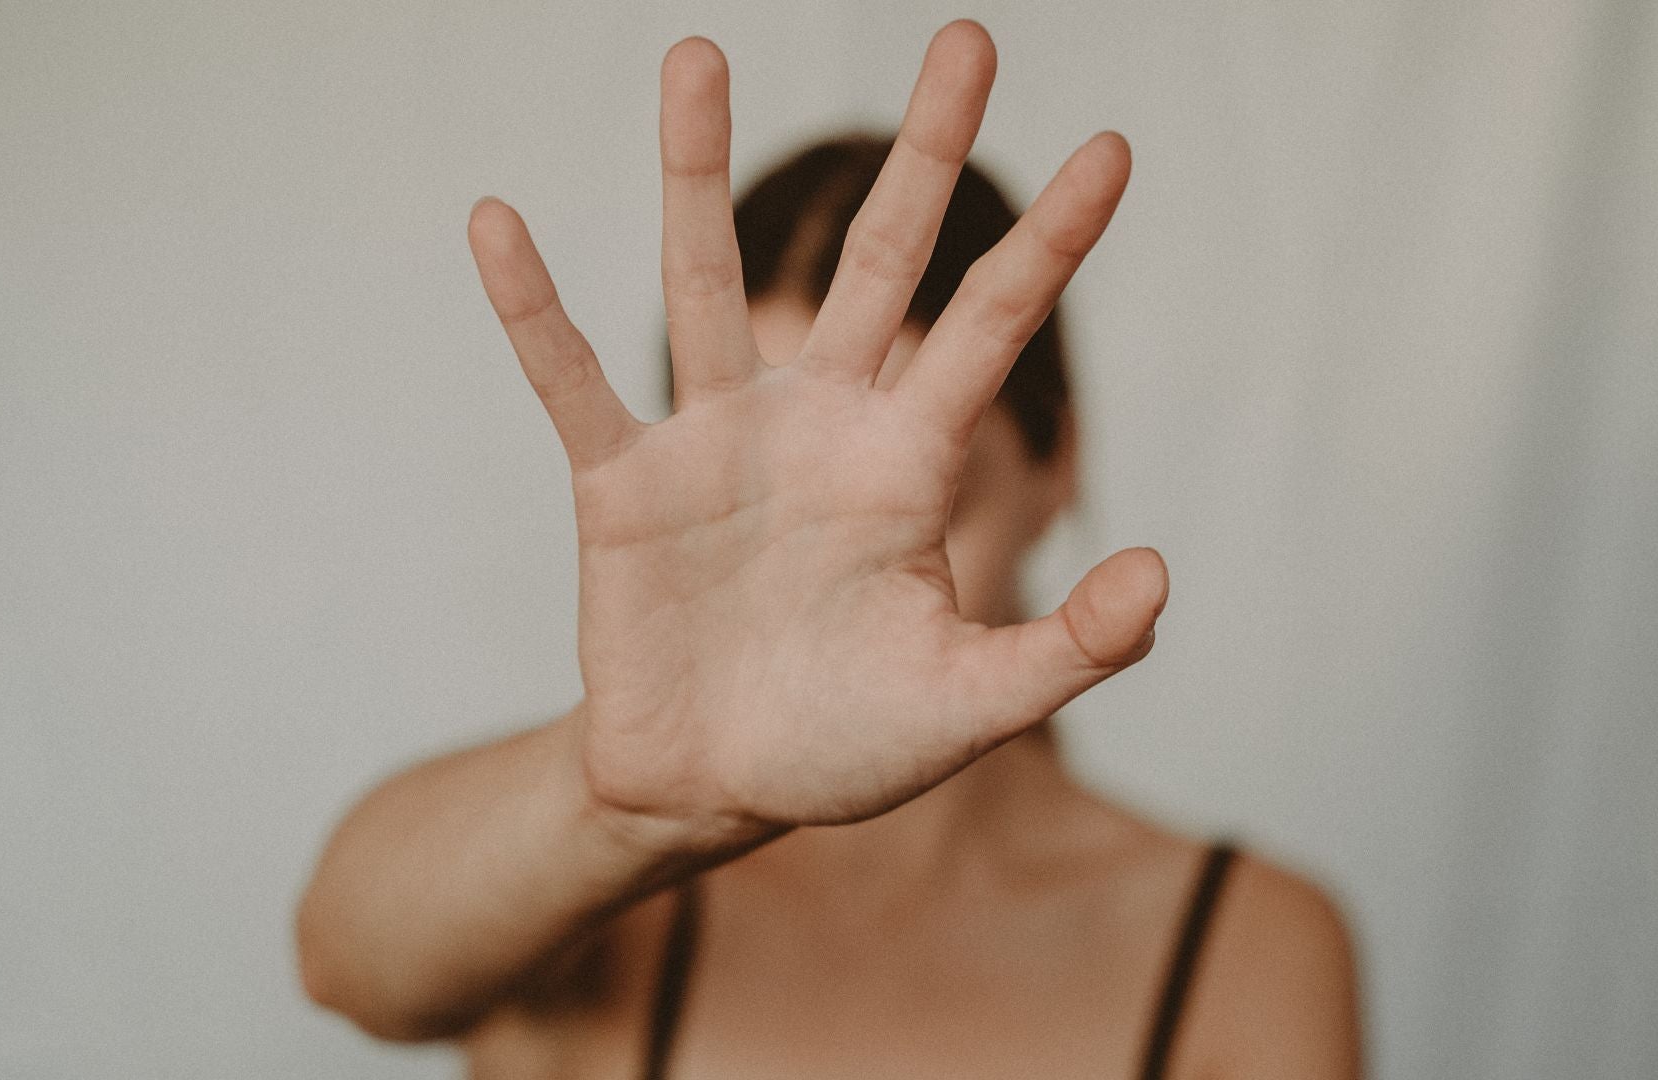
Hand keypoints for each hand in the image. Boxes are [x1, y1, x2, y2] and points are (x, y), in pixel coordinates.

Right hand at [467, 21, 1165, 844]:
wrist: (712, 791)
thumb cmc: (846, 743)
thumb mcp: (967, 706)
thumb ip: (1068, 651)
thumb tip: (1160, 575)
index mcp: (906, 462)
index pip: (990, 328)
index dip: (1052, 245)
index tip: (1117, 150)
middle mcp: (816, 422)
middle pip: (878, 263)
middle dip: (923, 156)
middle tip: (969, 38)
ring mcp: (713, 442)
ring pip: (704, 279)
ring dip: (697, 171)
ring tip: (697, 54)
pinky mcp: (619, 484)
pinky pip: (570, 380)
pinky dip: (534, 309)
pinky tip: (497, 223)